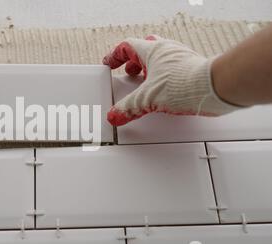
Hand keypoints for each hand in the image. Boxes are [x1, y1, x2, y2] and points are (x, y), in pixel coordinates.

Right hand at [103, 35, 241, 125]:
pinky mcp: (192, 69)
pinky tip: (165, 90)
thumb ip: (128, 107)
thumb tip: (116, 114)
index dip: (115, 56)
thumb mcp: (147, 99)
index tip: (110, 63)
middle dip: (134, 62)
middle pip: (144, 50)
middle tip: (129, 71)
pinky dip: (164, 77)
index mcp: (153, 51)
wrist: (215, 88)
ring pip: (160, 58)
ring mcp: (181, 58)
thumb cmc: (185, 84)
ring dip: (149, 69)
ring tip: (146, 82)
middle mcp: (167, 51)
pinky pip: (173, 68)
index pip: (127, 47)